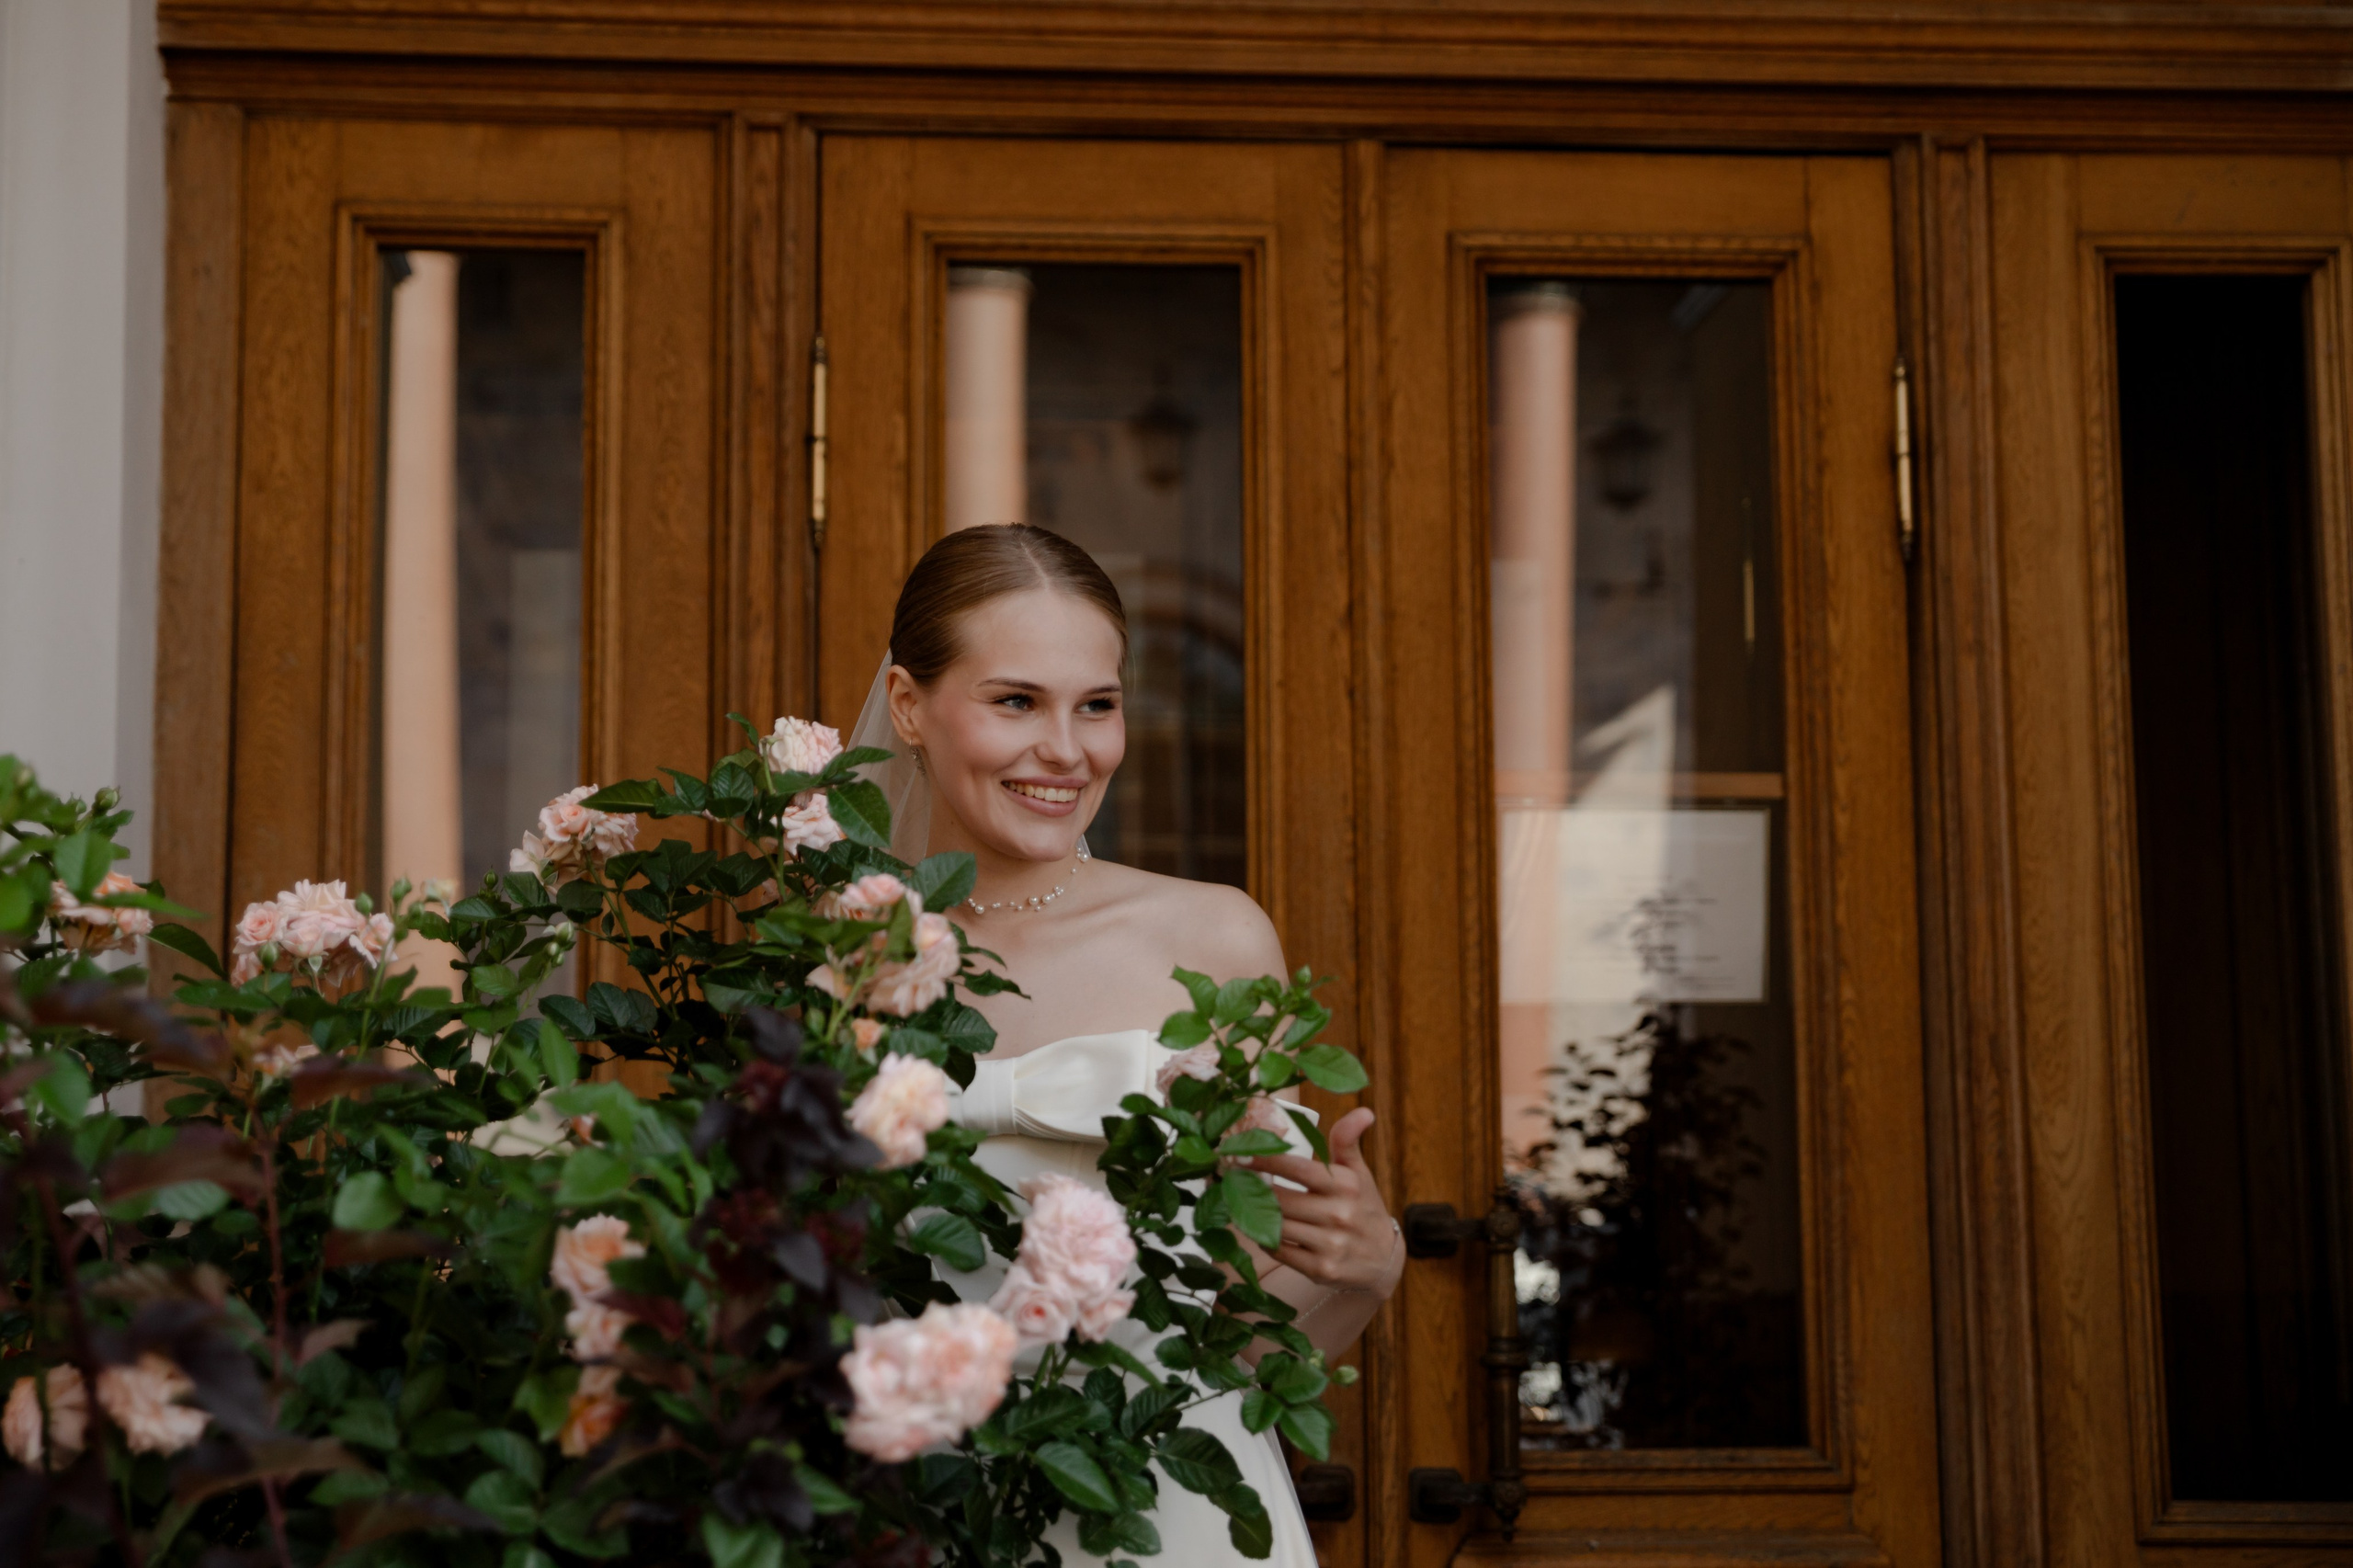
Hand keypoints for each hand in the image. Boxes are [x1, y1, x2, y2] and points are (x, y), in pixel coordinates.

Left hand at [1247, 1107, 1399, 1293]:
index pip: (1298, 1169)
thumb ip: (1348, 1141)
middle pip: (1280, 1199)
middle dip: (1253, 1188)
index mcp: (1346, 1185)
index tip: (1240, 1153)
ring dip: (1255, 1213)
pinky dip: (1266, 1238)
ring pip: (1276, 1225)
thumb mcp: (1359, 1172)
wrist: (1383, 1258)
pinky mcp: (1320, 1269)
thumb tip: (1364, 1111)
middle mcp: (1339, 1214)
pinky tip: (1263, 1227)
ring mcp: (1330, 1245)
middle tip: (1233, 1178)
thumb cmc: (1363, 1205)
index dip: (1265, 1160)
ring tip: (1242, 1200)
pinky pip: (1280, 1250)